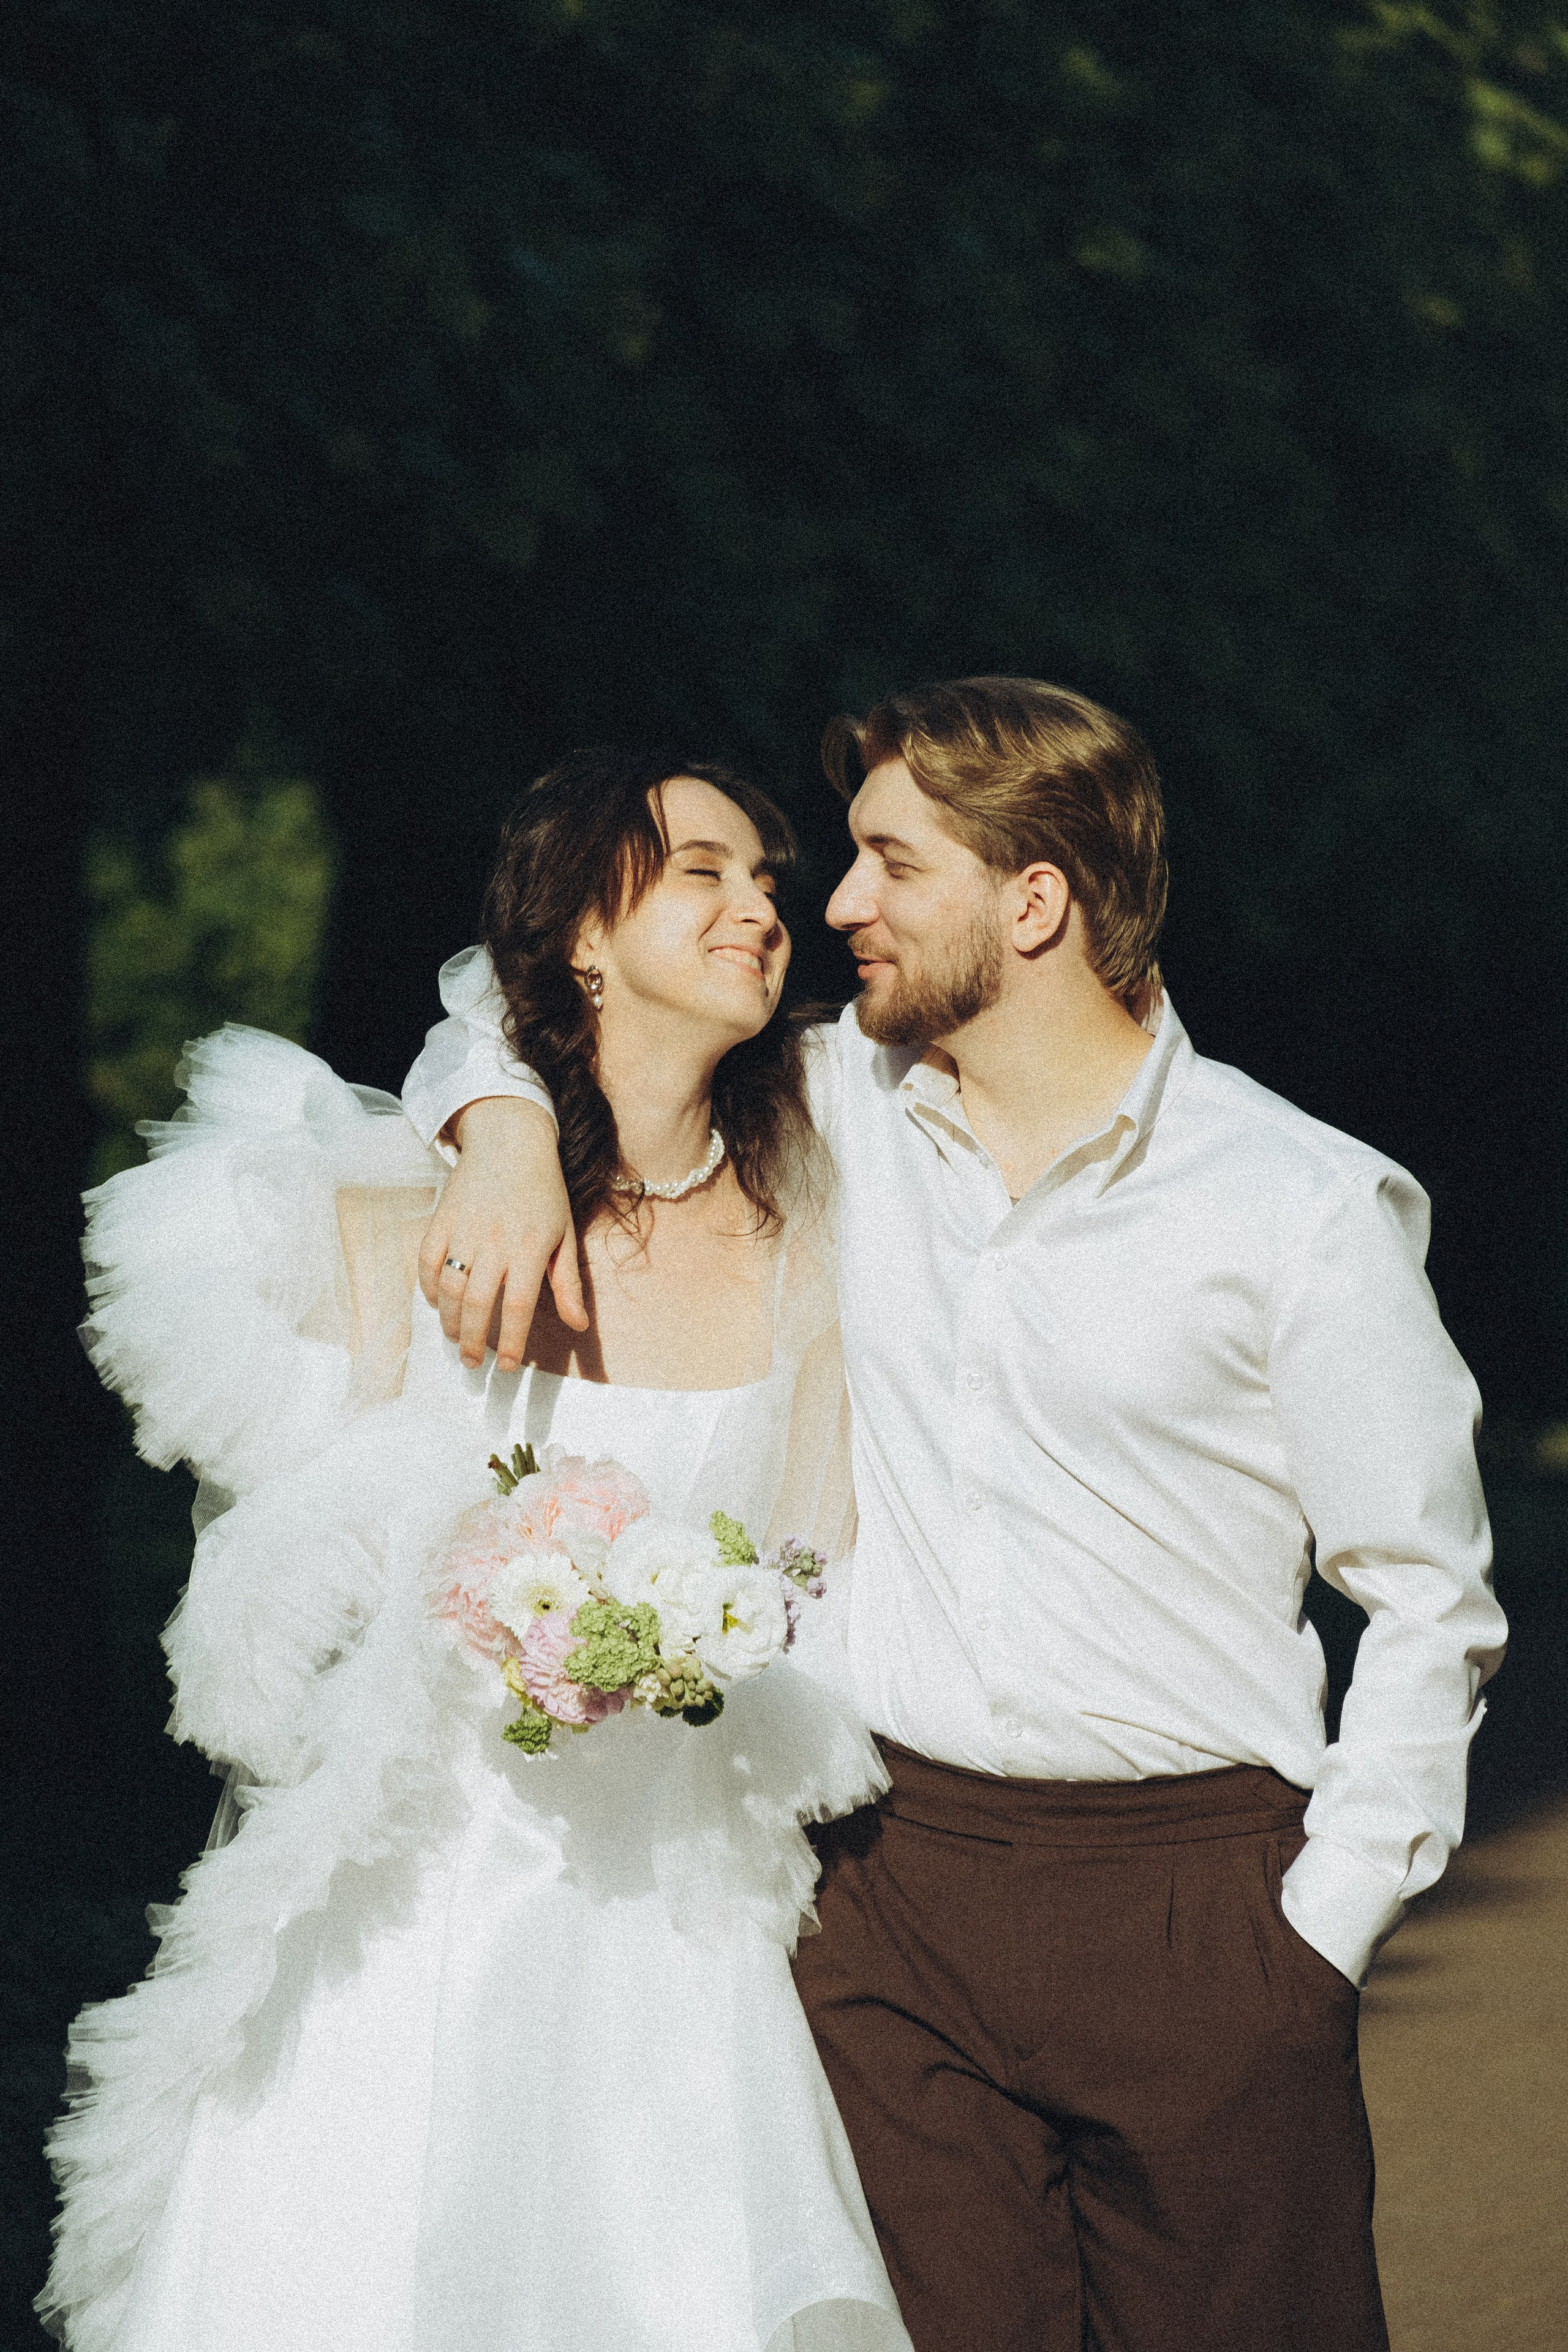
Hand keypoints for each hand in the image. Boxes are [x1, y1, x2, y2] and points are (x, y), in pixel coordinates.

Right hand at [417, 1098, 587, 1369]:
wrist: (510, 1140)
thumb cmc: (543, 1191)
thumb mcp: (565, 1235)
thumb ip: (568, 1284)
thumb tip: (579, 1326)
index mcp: (531, 1247)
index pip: (517, 1307)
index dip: (510, 1342)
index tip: (507, 1366)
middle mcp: (495, 1241)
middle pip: (476, 1304)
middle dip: (471, 1341)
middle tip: (472, 1362)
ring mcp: (464, 1229)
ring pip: (448, 1287)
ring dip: (447, 1320)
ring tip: (454, 1338)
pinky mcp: (441, 1218)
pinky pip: (427, 1262)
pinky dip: (428, 1288)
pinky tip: (437, 1303)